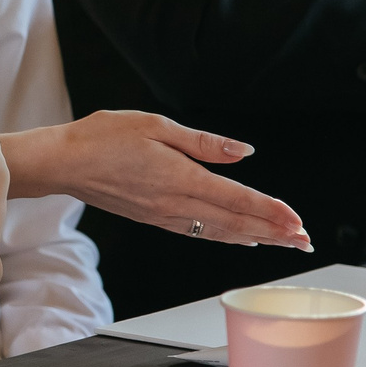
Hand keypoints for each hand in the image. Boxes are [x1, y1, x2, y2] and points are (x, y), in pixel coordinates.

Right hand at [0, 113, 311, 250]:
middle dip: (273, 231)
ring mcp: (164, 215)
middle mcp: (174, 202)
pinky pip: (199, 233)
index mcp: (178, 176)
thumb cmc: (101, 137)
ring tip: (283, 242)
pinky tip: (240, 239)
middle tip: (304, 240)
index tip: (296, 220)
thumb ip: (202, 142)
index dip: (270, 211)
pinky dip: (226, 237)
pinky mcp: (154, 218)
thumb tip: (242, 153)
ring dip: (255, 237)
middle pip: (234, 222)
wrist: (61, 163)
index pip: (235, 198)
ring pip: (219, 232)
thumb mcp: (154, 124)